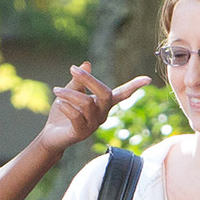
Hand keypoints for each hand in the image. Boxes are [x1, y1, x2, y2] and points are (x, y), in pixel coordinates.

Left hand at [33, 64, 150, 152]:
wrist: (52, 135)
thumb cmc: (63, 112)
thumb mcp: (71, 92)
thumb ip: (79, 81)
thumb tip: (87, 64)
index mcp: (103, 104)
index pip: (122, 94)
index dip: (134, 86)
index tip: (148, 79)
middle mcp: (102, 114)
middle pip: (105, 94)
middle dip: (89, 79)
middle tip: (73, 69)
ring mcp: (93, 125)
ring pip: (87, 103)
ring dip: (69, 94)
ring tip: (56, 90)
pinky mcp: (81, 133)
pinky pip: (76, 116)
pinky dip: (66, 107)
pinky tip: (59, 104)